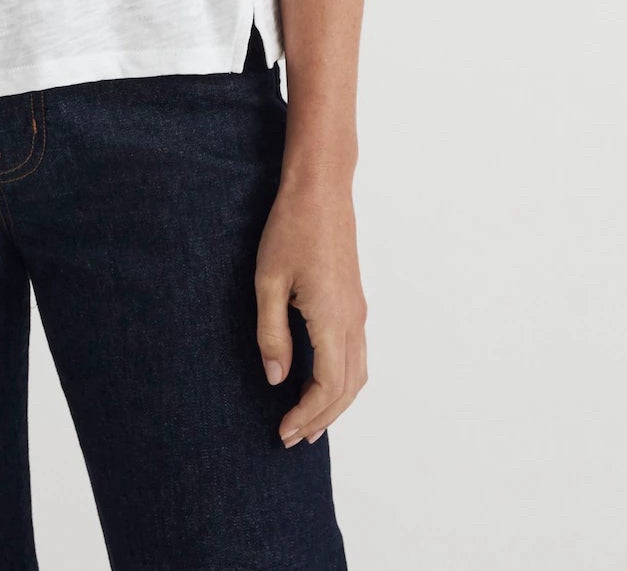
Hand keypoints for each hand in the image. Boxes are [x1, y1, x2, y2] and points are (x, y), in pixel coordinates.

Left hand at [254, 180, 367, 447]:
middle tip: (292, 438)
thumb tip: (276, 379)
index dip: (307, 415)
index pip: (328, 387)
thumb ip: (271, 333)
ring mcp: (357, 310)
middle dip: (322, 419)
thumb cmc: (290, 228)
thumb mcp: (268, 280)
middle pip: (347, 388)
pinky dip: (343, 381)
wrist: (322, 189)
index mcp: (332, 318)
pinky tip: (320, 382)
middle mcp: (353, 320)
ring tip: (308, 422)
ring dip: (335, 403)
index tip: (283, 431)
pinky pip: (356, 354)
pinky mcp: (354, 300)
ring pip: (357, 374)